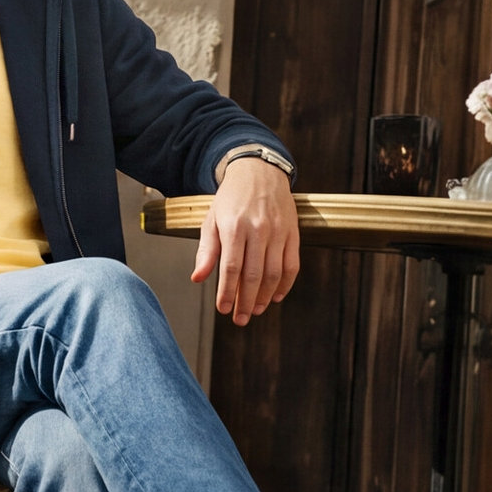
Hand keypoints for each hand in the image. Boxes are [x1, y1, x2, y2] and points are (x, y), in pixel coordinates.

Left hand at [193, 157, 299, 325]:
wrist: (259, 172)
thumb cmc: (231, 198)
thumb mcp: (212, 220)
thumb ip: (206, 250)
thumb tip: (198, 278)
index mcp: (234, 226)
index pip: (231, 268)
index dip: (227, 292)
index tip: (223, 309)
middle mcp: (258, 229)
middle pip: (253, 275)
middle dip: (246, 301)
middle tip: (240, 319)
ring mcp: (279, 231)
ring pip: (274, 273)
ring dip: (265, 297)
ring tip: (256, 310)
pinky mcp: (293, 232)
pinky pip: (292, 265)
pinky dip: (285, 284)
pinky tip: (276, 296)